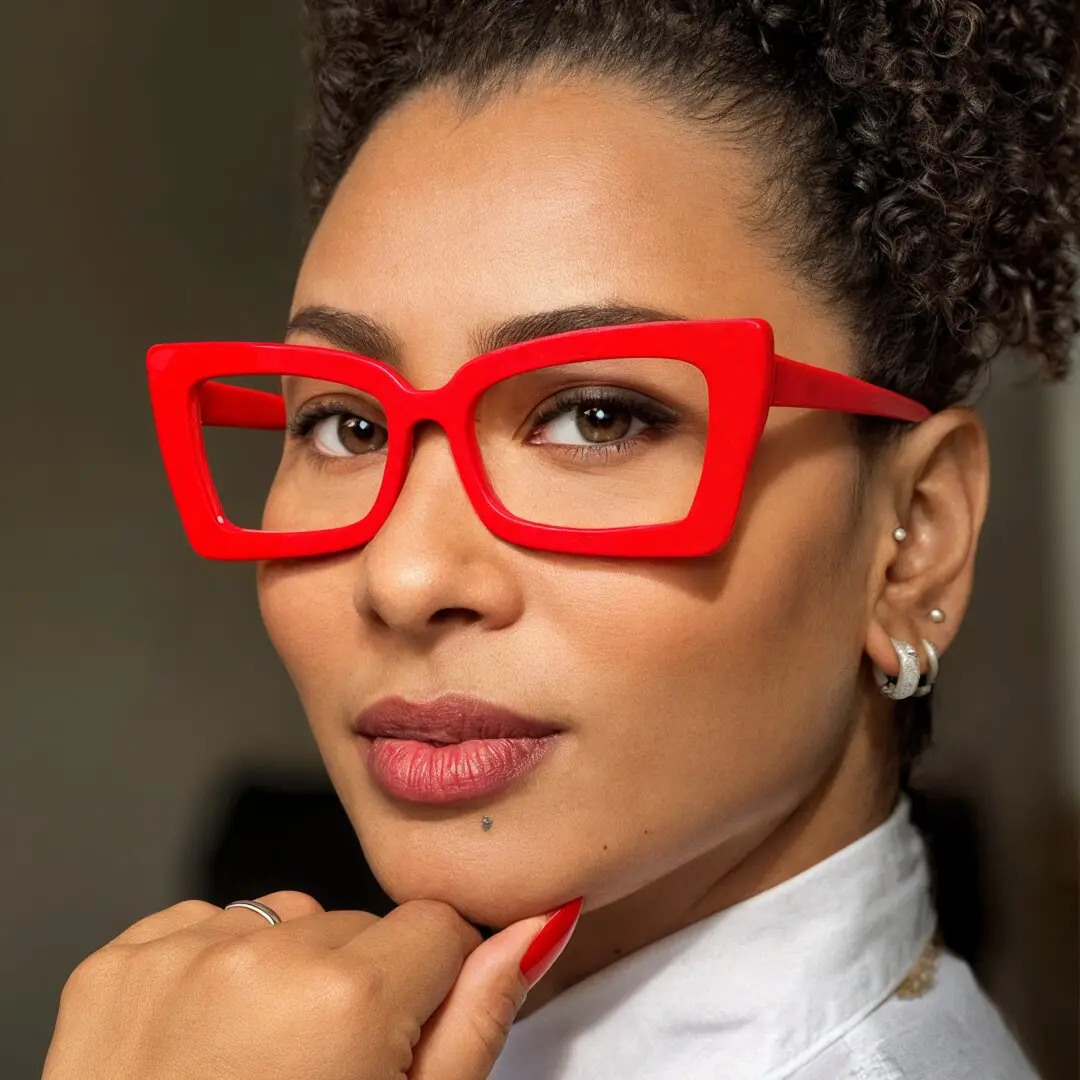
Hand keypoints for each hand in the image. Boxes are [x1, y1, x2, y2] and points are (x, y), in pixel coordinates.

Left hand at [41, 890, 580, 1079]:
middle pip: (358, 923)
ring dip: (285, 973)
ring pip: (282, 919)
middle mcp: (259, 955)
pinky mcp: (114, 967)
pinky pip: (203, 925)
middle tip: (322, 1077)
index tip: (399, 1045)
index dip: (431, 989)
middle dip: (357, 983)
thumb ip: (477, 1022)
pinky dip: (214, 972)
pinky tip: (204, 1049)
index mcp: (347, 998)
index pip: (439, 926)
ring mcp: (178, 957)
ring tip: (260, 1066)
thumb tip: (538, 928)